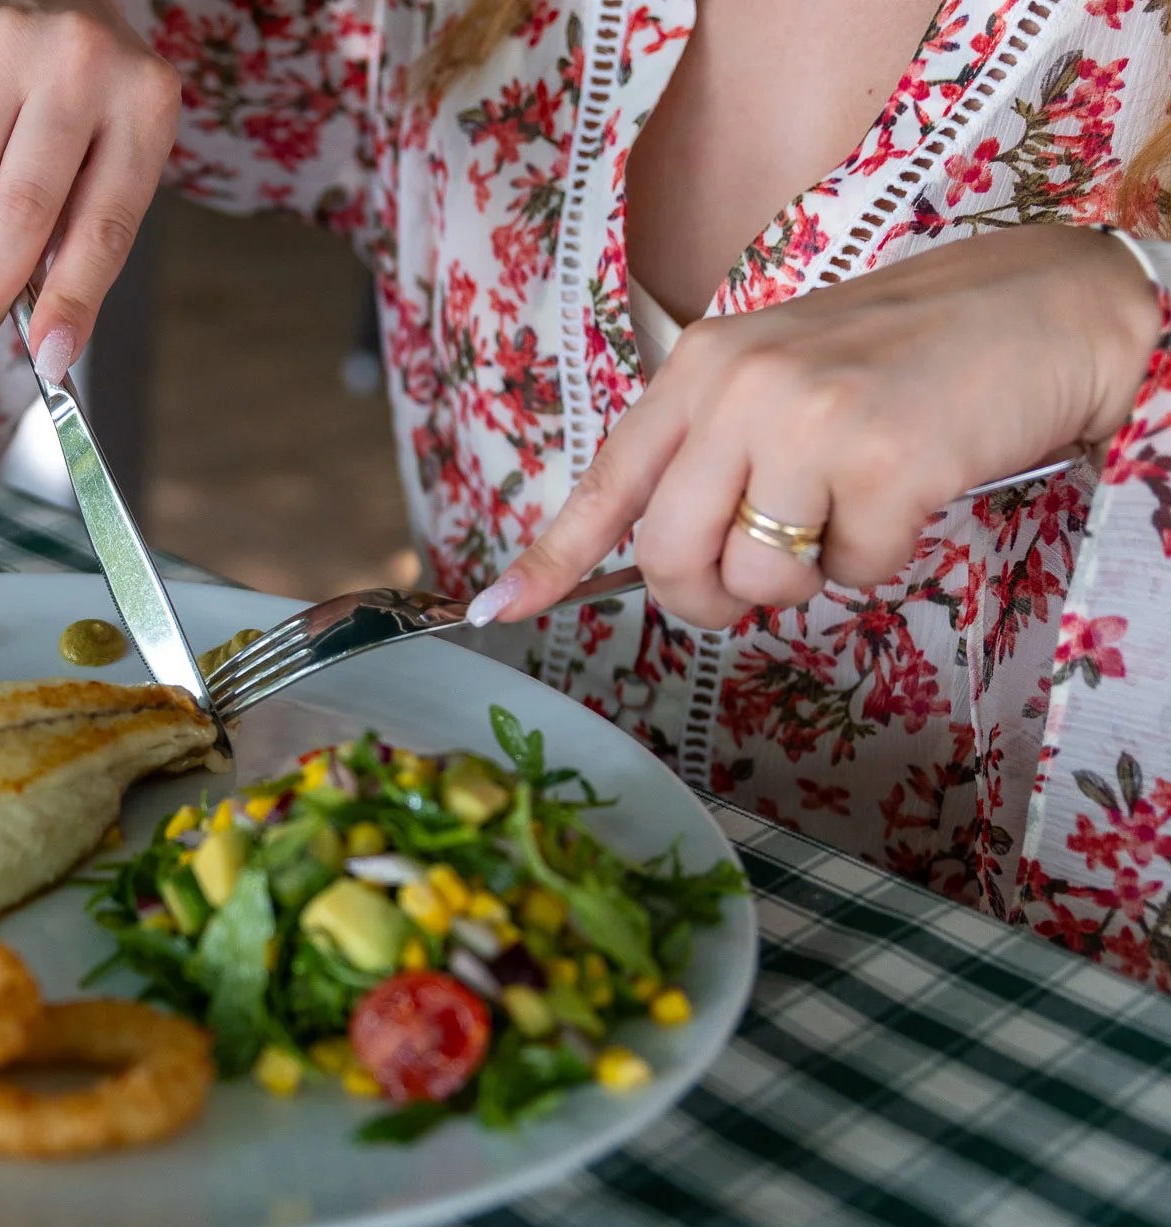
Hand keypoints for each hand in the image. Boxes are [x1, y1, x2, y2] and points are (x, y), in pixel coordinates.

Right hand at [0, 0, 181, 378]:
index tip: (50, 360)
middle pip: (22, 214)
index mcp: (145, 100)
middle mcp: (81, 61)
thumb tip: (48, 337)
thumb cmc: (72, 90)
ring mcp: (6, 41)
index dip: (74, 302)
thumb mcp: (108, 145)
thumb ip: (84, 227)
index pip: (105, 226)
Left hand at [465, 225, 1162, 630]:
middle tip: (759, 581)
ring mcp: (809, 422)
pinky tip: (912, 488)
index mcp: (702, 369)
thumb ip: (714, 457)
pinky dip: (882, 555)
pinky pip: (850, 573)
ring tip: (853, 501)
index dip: (551, 557)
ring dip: (807, 573)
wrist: (1040, 306)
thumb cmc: (904, 357)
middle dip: (709, 598)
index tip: (497, 609)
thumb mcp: (781, 380)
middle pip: (671, 558)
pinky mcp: (883, 462)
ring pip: (757, 578)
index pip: (608, 481)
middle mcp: (740, 389)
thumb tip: (665, 566)